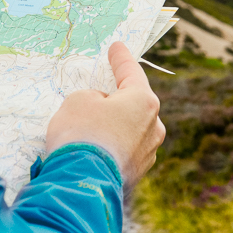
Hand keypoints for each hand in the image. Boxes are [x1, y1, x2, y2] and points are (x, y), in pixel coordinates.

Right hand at [46, 41, 165, 191]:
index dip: (120, 58)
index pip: (131, 72)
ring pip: (129, 129)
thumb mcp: (78, 101)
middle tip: (96, 95)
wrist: (81, 185)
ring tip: (88, 131)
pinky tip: (93, 150)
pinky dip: (110, 147)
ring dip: (113, 126)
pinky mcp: (137, 174)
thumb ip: (93, 97)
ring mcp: (148, 153)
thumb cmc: (80, 134)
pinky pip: (123, 150)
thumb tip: (102, 108)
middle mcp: (153, 126)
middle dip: (116, 98)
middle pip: (133, 103)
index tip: (117, 47)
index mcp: (143, 102)